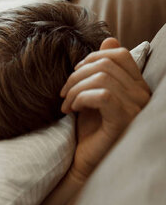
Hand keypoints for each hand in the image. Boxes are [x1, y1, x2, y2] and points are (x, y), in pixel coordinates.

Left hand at [60, 37, 150, 184]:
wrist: (83, 163)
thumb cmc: (88, 131)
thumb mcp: (91, 95)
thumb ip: (99, 71)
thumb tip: (108, 41)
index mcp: (135, 86)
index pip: (119, 54)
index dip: (91, 59)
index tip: (74, 77)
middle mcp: (142, 95)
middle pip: (107, 63)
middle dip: (77, 74)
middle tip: (64, 93)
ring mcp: (136, 108)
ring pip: (102, 78)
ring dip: (75, 88)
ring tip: (66, 105)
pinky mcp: (124, 121)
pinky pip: (103, 95)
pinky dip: (80, 98)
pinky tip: (72, 111)